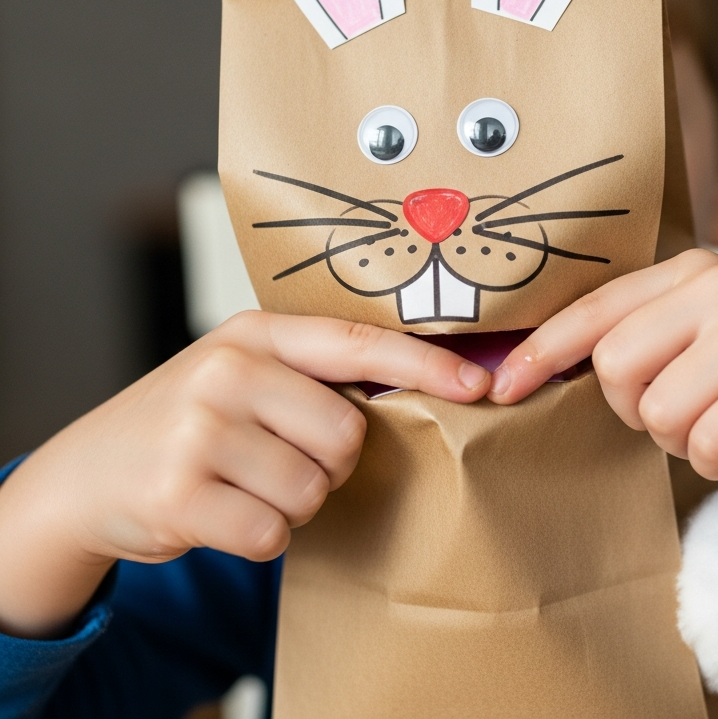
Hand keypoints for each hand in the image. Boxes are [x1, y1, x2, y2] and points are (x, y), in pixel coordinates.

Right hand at [0, 311, 490, 637]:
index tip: (475, 383)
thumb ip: (313, 373)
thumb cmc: (188, 420)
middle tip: (285, 460)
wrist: (88, 472)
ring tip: (248, 483)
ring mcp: (198, 431)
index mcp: (254, 333)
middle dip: (331, 464)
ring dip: (293, 503)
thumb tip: (421, 387)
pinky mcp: (177, 494)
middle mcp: (227, 371)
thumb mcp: (242, 373)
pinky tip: (226, 512)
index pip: (357, 343)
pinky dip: (262, 536)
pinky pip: (271, 532)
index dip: (423, 364)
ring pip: (311, 489)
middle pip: (346, 435)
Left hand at [491, 249, 717, 532]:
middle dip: (633, 407)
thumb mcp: (709, 330)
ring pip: (658, 412)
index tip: (503, 387)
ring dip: (680, 437)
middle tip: (677, 408)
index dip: (541, 351)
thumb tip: (544, 366)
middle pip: (614, 366)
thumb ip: (647, 333)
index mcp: (691, 271)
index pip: (594, 309)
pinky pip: (706, 443)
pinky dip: (717, 457)